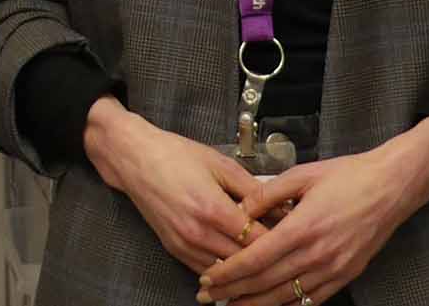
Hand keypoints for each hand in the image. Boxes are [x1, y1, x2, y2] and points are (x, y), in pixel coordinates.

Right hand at [83, 97, 267, 274]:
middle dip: (265, 255)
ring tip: (263, 256)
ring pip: (226, 272)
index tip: (293, 233)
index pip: (257, 239)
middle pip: (244, 260)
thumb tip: (282, 207)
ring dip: (244, 266)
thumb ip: (253, 190)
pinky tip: (236, 262)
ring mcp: (184, 244)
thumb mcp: (221, 164)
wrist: (135, 159)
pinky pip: (206, 271)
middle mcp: (198, 233)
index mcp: (213, 209)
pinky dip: (224, 270)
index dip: (279, 239)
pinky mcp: (174, 249)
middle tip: (283, 246)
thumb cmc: (175, 155)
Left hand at [196, 118, 428, 305]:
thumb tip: (239, 211)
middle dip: (233, 292)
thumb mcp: (302, 175)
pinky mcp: (346, 275)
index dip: (228, 272)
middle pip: (265, 282)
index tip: (208, 278)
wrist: (392, 186)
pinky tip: (270, 305)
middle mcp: (317, 254)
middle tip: (208, 297)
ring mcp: (333, 268)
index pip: (255, 259)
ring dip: (255, 304)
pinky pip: (311, 299)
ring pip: (286, 297)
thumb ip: (266, 194)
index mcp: (302, 227)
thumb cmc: (348, 175)